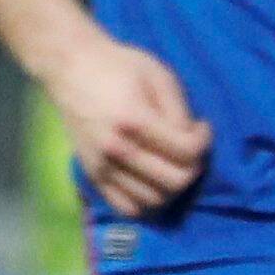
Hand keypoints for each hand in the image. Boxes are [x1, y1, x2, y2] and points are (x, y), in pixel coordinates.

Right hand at [39, 31, 209, 215]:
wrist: (70, 68)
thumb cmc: (118, 66)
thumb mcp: (158, 77)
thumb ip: (179, 112)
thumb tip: (193, 140)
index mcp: (133, 120)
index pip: (186, 152)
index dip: (204, 141)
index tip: (201, 126)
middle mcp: (115, 148)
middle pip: (175, 181)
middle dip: (194, 166)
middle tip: (189, 148)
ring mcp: (101, 165)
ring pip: (154, 199)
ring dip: (172, 186)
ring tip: (171, 163)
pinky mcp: (92, 174)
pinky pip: (126, 207)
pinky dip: (146, 202)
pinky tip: (151, 181)